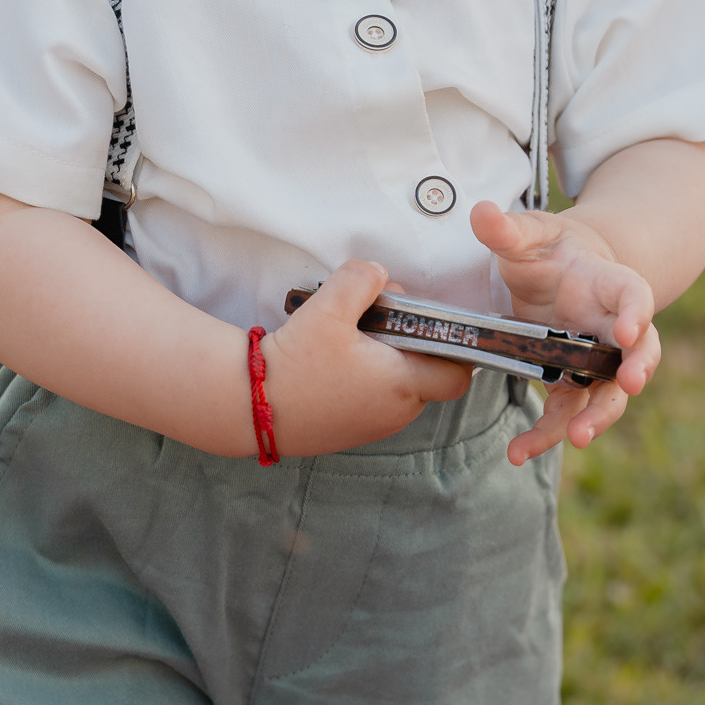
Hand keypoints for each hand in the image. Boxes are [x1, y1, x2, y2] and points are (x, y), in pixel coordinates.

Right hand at [262, 259, 470, 455]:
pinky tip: (336, 360)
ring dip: (387, 362)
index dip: (453, 348)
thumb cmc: (293, 363)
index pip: (457, 375)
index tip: (429, 325)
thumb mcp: (328, 308)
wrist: (247, 406)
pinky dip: (366, 380)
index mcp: (401, 385)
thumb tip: (378, 273)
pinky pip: (374, 401)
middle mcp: (394, 413)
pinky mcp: (349, 432)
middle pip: (427, 376)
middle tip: (379, 319)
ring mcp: (371, 427)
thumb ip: (360, 280)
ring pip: (399, 388)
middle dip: (411, 345)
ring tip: (352, 337)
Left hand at [469, 200, 659, 466]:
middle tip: (630, 386)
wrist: (563, 271)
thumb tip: (480, 212)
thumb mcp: (531, 233)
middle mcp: (612, 328)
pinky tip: (519, 452)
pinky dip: (546, 435)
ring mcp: (595, 360)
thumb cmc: (553, 250)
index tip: (628, 328)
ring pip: (606, 395)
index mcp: (611, 285)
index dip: (636, 312)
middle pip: (638, 354)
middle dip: (636, 371)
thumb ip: (508, 229)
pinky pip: (566, 414)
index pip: (633, 296)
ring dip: (596, 418)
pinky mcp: (571, 384)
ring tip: (577, 439)